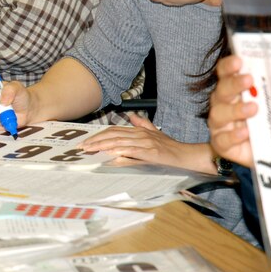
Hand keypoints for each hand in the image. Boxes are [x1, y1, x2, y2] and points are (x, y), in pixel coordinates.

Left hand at [79, 113, 213, 171]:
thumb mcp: (156, 134)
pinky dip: (120, 152)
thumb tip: (131, 116)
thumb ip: (143, 125)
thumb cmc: (172, 149)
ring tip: (90, 150)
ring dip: (102, 146)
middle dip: (96, 141)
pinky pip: (132, 151)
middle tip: (82, 146)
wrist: (188, 156)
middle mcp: (141, 135)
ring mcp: (145, 143)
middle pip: (113, 135)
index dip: (99, 135)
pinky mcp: (150, 153)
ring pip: (119, 142)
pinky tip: (109, 154)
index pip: (114, 131)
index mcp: (140, 131)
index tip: (86, 142)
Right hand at [208, 55, 256, 166]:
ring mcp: (220, 125)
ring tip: (253, 108)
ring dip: (236, 110)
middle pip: (222, 91)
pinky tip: (245, 132)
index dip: (229, 66)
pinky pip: (223, 139)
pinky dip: (233, 135)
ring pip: (220, 114)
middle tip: (249, 80)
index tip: (239, 61)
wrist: (265, 154)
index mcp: (232, 92)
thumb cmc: (266, 124)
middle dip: (234, 84)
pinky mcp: (221, 144)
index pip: (225, 74)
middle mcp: (222, 105)